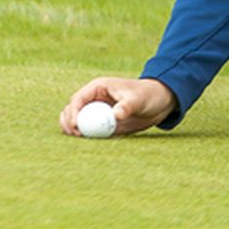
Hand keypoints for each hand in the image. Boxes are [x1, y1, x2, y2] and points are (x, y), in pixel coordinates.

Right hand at [59, 76, 176, 136]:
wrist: (159, 102)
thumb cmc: (148, 95)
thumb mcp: (138, 100)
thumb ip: (126, 106)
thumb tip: (115, 115)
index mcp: (98, 87)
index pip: (78, 98)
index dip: (73, 112)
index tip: (76, 125)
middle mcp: (94, 98)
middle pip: (72, 109)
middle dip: (69, 121)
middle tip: (75, 134)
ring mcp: (97, 111)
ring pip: (77, 120)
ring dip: (73, 129)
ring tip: (78, 138)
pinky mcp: (103, 122)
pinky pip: (89, 129)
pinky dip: (84, 135)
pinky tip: (86, 141)